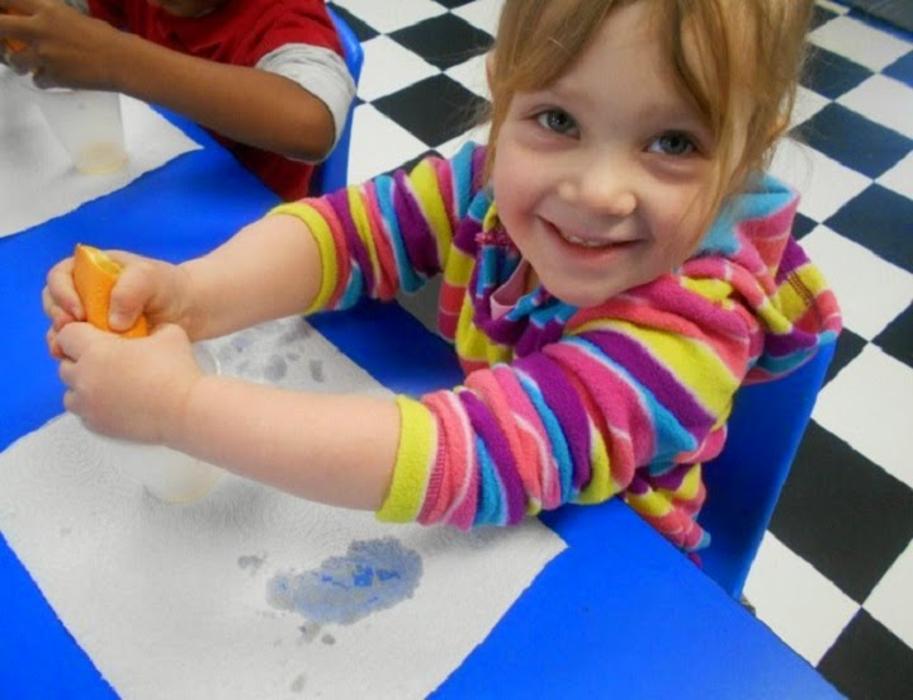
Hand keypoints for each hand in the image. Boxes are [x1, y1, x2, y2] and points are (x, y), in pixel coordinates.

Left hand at [0, 0, 124, 88]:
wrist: (122, 62)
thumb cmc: (105, 37)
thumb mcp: (73, 17)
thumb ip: (51, 17)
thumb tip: (38, 21)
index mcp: (47, 9)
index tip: (0, 12)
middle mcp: (40, 30)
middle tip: (2, 41)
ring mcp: (45, 55)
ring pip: (15, 61)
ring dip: (19, 64)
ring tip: (28, 66)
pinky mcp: (54, 77)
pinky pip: (38, 80)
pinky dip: (44, 81)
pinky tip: (54, 78)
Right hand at [43, 249, 194, 358]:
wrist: (191, 309)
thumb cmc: (169, 287)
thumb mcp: (151, 277)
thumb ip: (129, 290)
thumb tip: (113, 322)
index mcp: (93, 270)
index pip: (60, 276)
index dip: (62, 293)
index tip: (78, 313)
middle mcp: (86, 292)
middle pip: (55, 303)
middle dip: (59, 318)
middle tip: (72, 332)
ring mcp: (92, 317)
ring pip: (63, 328)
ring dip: (62, 339)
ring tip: (72, 350)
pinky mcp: (101, 339)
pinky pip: (79, 346)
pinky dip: (76, 353)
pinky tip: (84, 362)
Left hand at [57, 322, 200, 443]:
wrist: (185, 410)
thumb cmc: (177, 370)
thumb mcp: (168, 332)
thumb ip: (149, 327)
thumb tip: (148, 331)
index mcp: (95, 350)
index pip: (67, 334)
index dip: (82, 333)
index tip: (99, 337)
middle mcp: (84, 377)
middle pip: (65, 364)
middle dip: (81, 360)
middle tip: (108, 360)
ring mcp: (88, 405)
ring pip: (70, 392)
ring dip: (84, 386)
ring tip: (109, 385)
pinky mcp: (97, 425)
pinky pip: (84, 413)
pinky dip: (94, 407)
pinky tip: (116, 402)